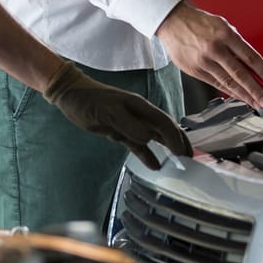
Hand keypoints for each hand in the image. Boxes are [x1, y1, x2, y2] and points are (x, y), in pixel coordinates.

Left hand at [43, 60, 191, 169]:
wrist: (71, 96)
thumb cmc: (90, 100)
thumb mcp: (109, 112)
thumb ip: (128, 124)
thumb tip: (149, 138)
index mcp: (140, 107)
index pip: (164, 122)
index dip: (176, 137)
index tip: (184, 153)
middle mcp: (140, 115)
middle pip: (165, 129)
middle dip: (179, 142)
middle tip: (190, 159)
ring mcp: (131, 124)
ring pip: (154, 137)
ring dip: (167, 148)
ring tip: (180, 162)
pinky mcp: (120, 132)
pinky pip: (138, 145)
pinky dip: (147, 154)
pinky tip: (154, 165)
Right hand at [156, 1, 262, 107]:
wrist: (173, 22)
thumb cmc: (199, 23)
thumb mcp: (223, 26)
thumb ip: (237, 45)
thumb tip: (252, 65)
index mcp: (225, 34)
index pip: (250, 57)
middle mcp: (215, 49)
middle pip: (240, 74)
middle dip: (256, 90)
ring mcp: (204, 61)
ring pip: (228, 82)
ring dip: (244, 94)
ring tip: (255, 102)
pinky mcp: (195, 70)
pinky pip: (216, 83)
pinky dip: (229, 92)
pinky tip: (238, 96)